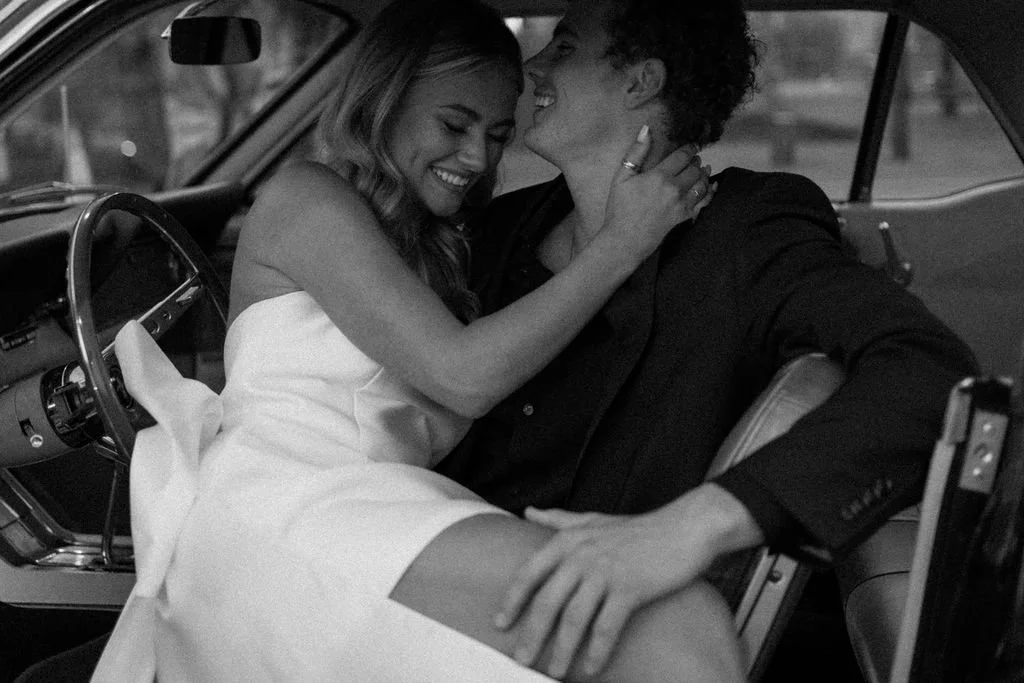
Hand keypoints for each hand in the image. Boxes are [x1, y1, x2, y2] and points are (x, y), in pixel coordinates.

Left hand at [495, 484, 763, 679]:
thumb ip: (558, 519)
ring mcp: (606, 571)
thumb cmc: (636, 528)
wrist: (684, 527)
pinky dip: (597, 651)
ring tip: (554, 672)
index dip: (512, 601)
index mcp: (568, 540)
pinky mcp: (631, 588)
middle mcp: (581, 555)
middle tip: (521, 659)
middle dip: (532, 634)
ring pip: (574, 618)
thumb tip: (528, 511)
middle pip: (547, 601)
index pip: (529, 573)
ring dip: (562, 650)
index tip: (500, 624)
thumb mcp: (592, 519)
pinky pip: (607, 627)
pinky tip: (591, 669)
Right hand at [598, 126, 714, 262]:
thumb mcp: (621, 178)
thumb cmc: (620, 209)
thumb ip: (636, 153)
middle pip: (695, 168)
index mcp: (660, 176)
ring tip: (702, 169)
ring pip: (702, 183)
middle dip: (696, 161)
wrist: (625, 240)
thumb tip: (646, 129)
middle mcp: (675, 188)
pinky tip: (710, 186)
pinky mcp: (685, 216)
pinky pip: (704, 201)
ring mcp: (682, 203)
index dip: (690, 148)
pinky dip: (710, 191)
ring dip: (703, 174)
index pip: (683, 156)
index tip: (692, 145)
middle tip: (694, 158)